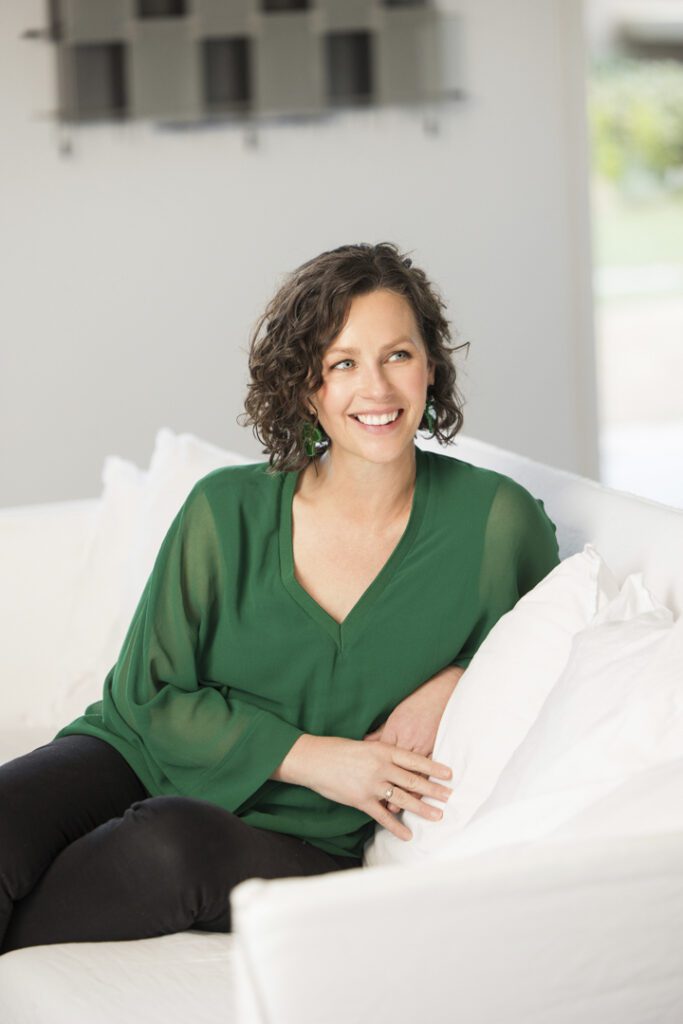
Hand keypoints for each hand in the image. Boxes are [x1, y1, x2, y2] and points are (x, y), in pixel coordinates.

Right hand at [291, 735, 452, 841]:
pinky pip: (382, 816)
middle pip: (413, 780)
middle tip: (450, 796)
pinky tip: (408, 835)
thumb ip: (383, 752)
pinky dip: (396, 827)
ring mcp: (371, 785)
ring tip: (438, 816)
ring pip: (402, 799)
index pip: (414, 760)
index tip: (449, 773)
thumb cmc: (338, 750)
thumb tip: (400, 757)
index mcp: (382, 751)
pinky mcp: (361, 800)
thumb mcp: (365, 745)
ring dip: (422, 809)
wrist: (314, 759)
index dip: (433, 767)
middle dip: (434, 789)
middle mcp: (380, 767)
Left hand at [363, 666, 463, 811]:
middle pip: (399, 772)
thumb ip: (380, 735)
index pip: (382, 760)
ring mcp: (423, 746)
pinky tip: (430, 794)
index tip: (373, 791)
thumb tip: (365, 744)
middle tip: (393, 809)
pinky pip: (432, 768)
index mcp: (393, 734)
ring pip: (417, 773)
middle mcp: (407, 742)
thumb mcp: (394, 717)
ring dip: (416, 793)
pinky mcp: (437, 747)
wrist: (440, 693)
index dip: (378, 777)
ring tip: (415, 809)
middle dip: (396, 792)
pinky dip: (430, 782)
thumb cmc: (415, 704)